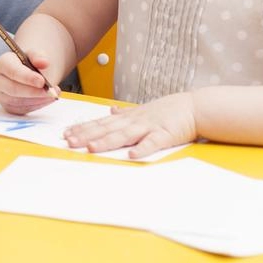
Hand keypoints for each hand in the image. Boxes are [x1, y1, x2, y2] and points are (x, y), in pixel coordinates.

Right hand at [0, 46, 57, 114]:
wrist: (25, 73)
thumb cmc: (28, 62)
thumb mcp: (33, 54)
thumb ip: (38, 56)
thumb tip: (44, 62)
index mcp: (2, 64)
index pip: (12, 71)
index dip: (27, 77)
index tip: (42, 81)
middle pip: (13, 89)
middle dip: (34, 92)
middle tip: (50, 92)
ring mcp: (2, 95)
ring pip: (19, 102)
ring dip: (38, 100)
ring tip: (53, 94)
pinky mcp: (9, 107)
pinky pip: (23, 109)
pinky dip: (38, 105)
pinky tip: (48, 99)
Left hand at [63, 92, 198, 158]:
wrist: (195, 107)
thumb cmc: (169, 110)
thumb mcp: (143, 109)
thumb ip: (125, 113)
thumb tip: (110, 111)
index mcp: (128, 117)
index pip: (101, 123)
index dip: (83, 128)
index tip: (66, 134)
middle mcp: (135, 121)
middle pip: (106, 129)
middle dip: (87, 136)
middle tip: (69, 142)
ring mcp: (149, 127)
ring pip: (123, 135)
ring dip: (106, 142)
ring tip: (90, 148)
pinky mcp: (165, 135)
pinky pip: (152, 143)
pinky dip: (142, 148)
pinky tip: (131, 155)